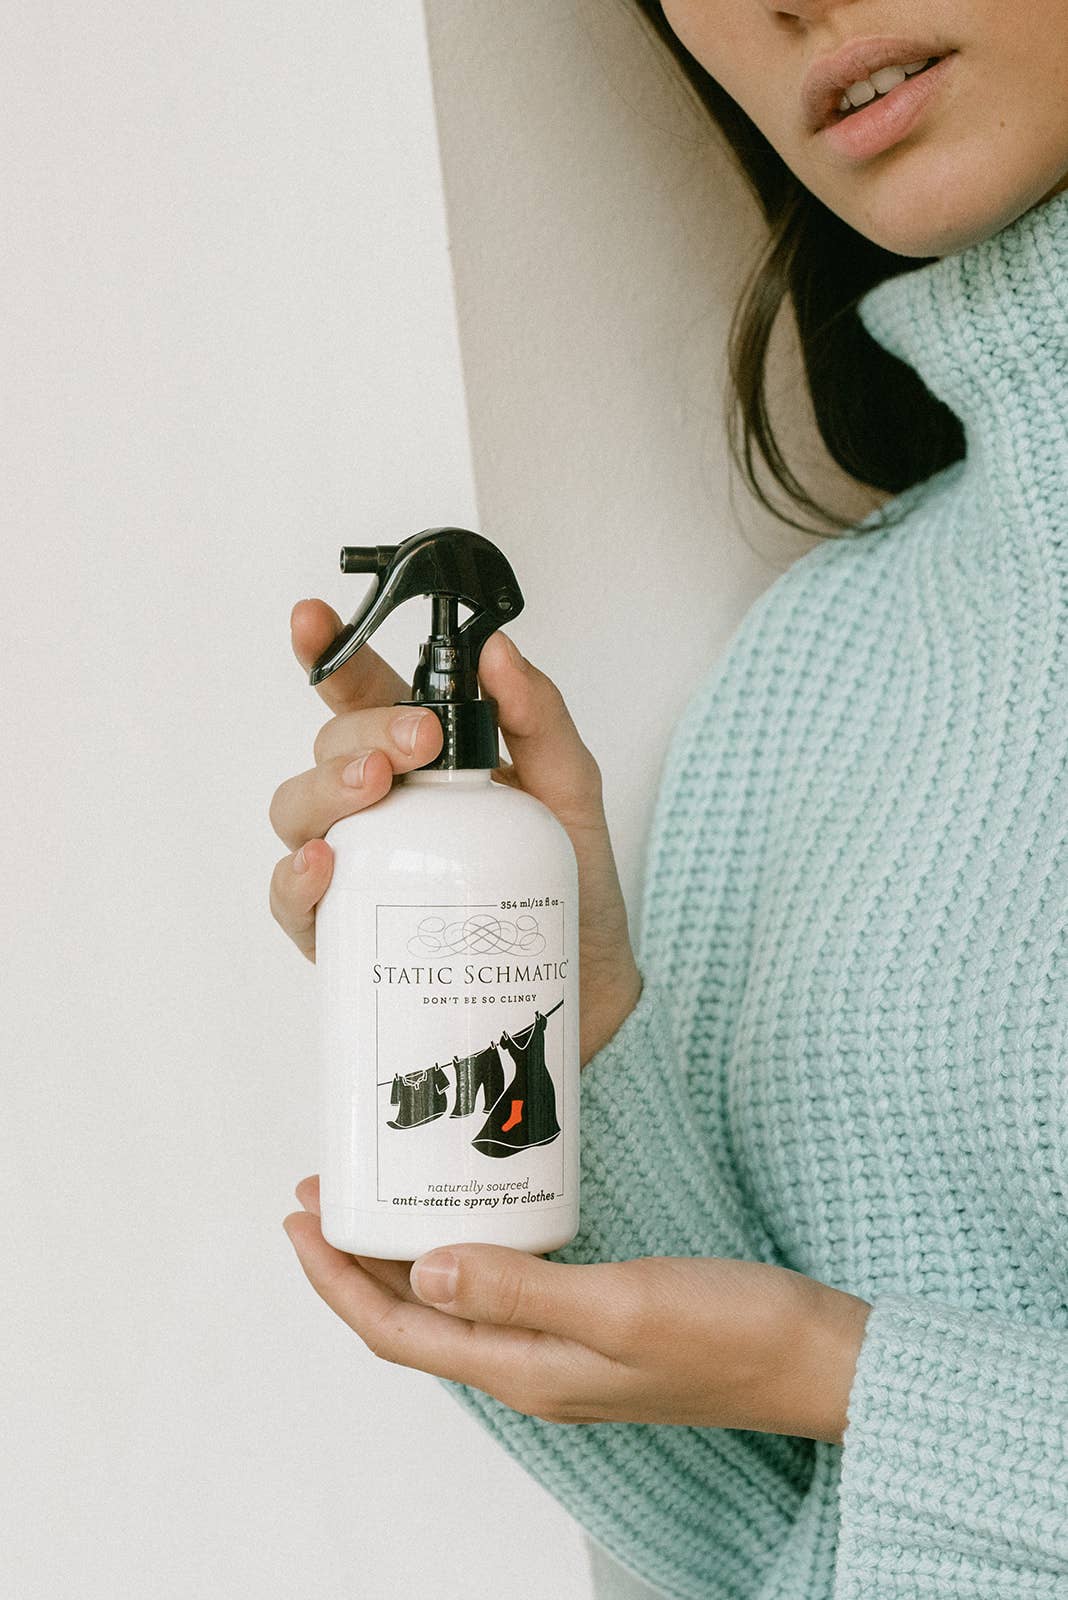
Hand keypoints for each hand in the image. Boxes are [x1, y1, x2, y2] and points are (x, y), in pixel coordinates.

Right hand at [268, 599, 642, 1063]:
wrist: (582, 989)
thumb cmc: (570, 885)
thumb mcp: (571, 791)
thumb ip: (540, 718)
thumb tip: (500, 652)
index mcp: (422, 761)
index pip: (362, 695)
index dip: (330, 653)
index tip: (311, 618)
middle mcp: (377, 808)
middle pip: (330, 748)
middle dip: (363, 730)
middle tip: (416, 741)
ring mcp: (354, 869)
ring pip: (298, 812)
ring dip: (325, 789)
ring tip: (373, 786)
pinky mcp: (344, 934)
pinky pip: (294, 901)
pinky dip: (297, 878)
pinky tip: (325, 863)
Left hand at [283, 1176, 871, 1444]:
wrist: (817, 1359)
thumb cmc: (732, 1334)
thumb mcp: (621, 1307)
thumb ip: (521, 1290)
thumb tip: (424, 1269)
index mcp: (525, 1371)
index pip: (397, 1331)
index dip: (336, 1281)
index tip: (300, 1218)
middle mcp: (530, 1369)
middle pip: (411, 1319)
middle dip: (354, 1260)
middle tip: (323, 1189)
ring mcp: (561, 1352)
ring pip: (452, 1304)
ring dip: (401, 1256)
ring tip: (375, 1198)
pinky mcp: (592, 1326)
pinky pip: (499, 1292)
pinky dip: (462, 1252)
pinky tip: (468, 1217)